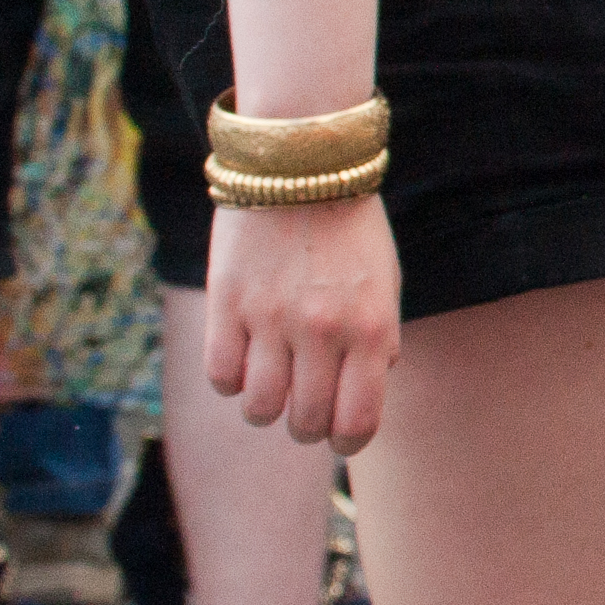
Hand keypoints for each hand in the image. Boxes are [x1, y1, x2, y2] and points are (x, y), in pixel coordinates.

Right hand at [206, 196, 399, 452]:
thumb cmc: (351, 231)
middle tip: (304, 406)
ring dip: (265, 408)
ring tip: (270, 385)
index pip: (358, 423)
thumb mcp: (385, 287)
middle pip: (305, 422)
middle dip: (306, 425)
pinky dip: (231, 379)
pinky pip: (220, 375)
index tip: (340, 435)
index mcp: (371, 329)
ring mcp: (271, 318)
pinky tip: (242, 358)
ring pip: (259, 407)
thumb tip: (359, 402)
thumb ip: (376, 345)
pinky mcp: (226, 302)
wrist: (302, 163)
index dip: (347, 441)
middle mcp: (323, 330)